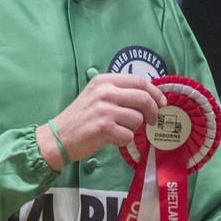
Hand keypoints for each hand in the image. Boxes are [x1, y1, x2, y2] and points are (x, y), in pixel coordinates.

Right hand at [35, 73, 168, 169]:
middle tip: (153, 121)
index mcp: (104, 80)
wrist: (59, 136)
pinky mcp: (104, 128)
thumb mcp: (97, 95)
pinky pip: (129, 135)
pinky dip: (124, 140)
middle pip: (143, 98)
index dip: (155, 93)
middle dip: (154, 111)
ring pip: (138, 119)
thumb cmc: (80, 118)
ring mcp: (104, 109)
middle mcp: (105, 92)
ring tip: (120, 130)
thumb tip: (149, 97)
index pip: (139, 81)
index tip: (162, 103)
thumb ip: (119, 93)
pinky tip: (113, 139)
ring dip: (134, 128)